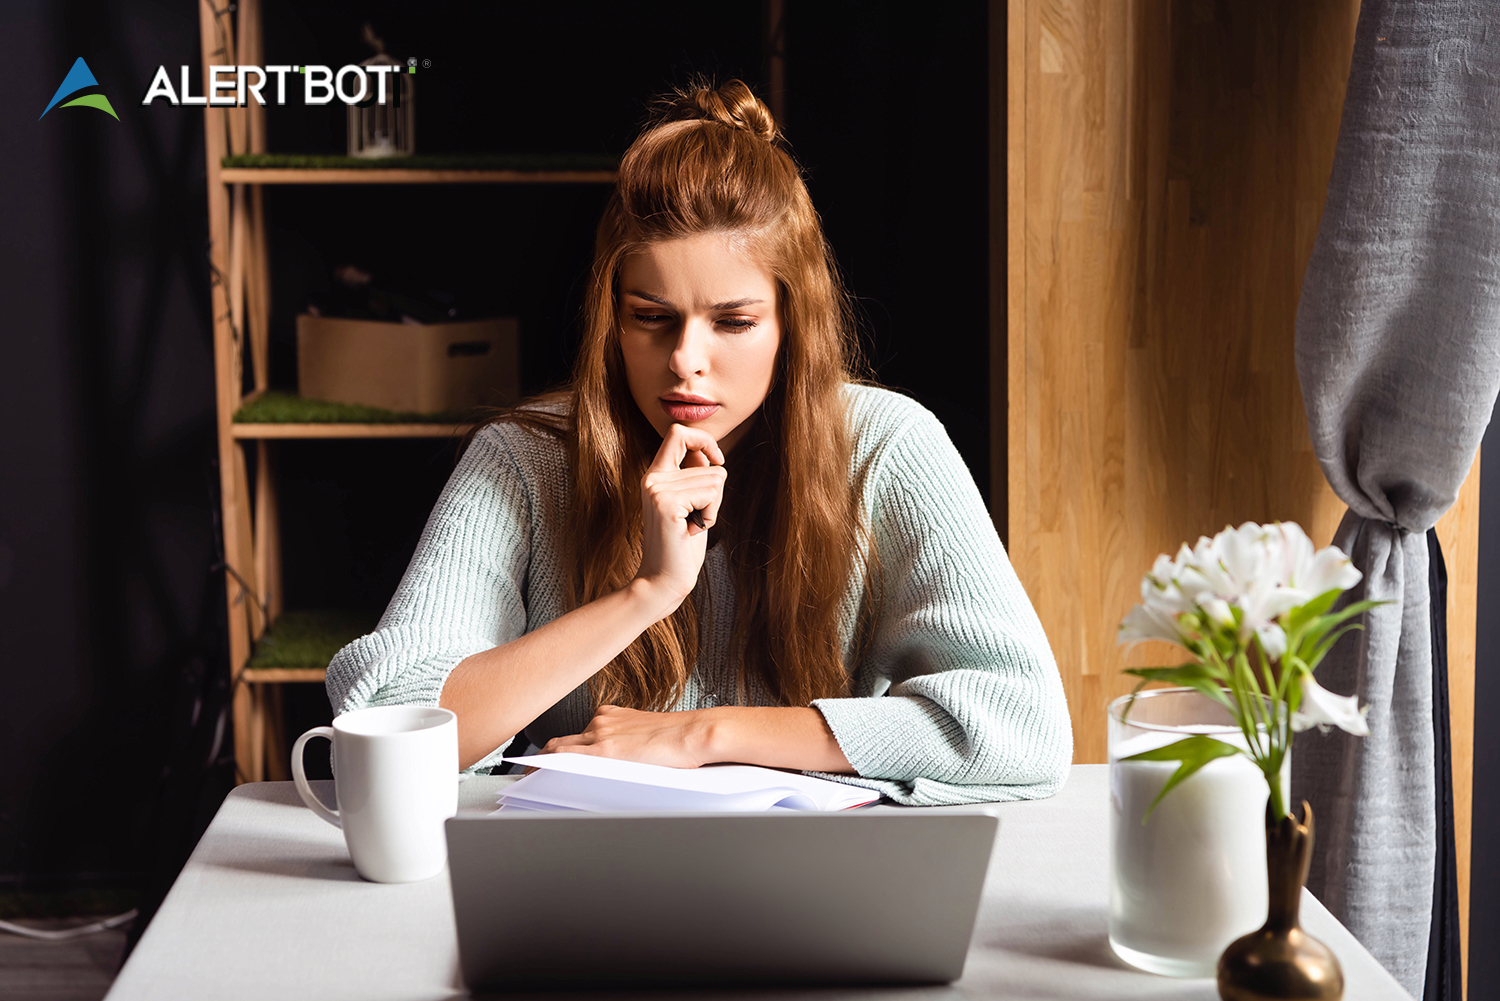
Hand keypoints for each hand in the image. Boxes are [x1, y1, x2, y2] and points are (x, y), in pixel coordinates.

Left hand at [543, 705, 712, 767]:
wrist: (695, 732)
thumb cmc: (680, 738)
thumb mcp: (646, 734)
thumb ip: (625, 743)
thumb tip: (619, 761)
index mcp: (611, 716)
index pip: (576, 735)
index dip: (557, 749)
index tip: (545, 759)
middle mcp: (602, 722)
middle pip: (560, 741)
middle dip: (541, 758)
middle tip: (528, 773)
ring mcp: (601, 734)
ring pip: (559, 750)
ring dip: (542, 766)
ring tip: (530, 781)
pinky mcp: (606, 751)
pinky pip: (567, 759)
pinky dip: (549, 768)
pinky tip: (539, 779)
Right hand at [633, 423, 726, 611]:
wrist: (662, 580)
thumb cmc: (681, 545)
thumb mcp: (690, 504)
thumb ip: (694, 476)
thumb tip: (709, 453)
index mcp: (656, 474)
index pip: (678, 432)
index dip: (704, 440)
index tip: (717, 461)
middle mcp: (653, 477)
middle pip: (711, 463)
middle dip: (716, 493)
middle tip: (696, 518)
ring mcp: (657, 489)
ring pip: (715, 478)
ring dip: (714, 506)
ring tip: (692, 525)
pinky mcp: (667, 503)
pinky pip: (711, 493)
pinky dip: (712, 514)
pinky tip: (693, 530)